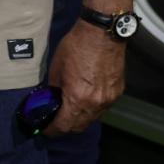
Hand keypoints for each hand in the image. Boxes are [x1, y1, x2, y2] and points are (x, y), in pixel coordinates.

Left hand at [44, 20, 125, 135]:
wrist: (102, 33)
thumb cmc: (75, 47)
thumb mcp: (56, 68)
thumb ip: (54, 88)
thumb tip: (51, 99)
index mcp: (78, 98)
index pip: (64, 125)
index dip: (52, 130)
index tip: (45, 129)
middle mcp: (96, 103)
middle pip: (79, 126)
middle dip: (65, 127)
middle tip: (54, 122)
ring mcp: (109, 99)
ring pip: (92, 119)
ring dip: (79, 120)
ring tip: (68, 112)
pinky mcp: (117, 92)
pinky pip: (102, 109)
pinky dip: (91, 110)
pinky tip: (83, 101)